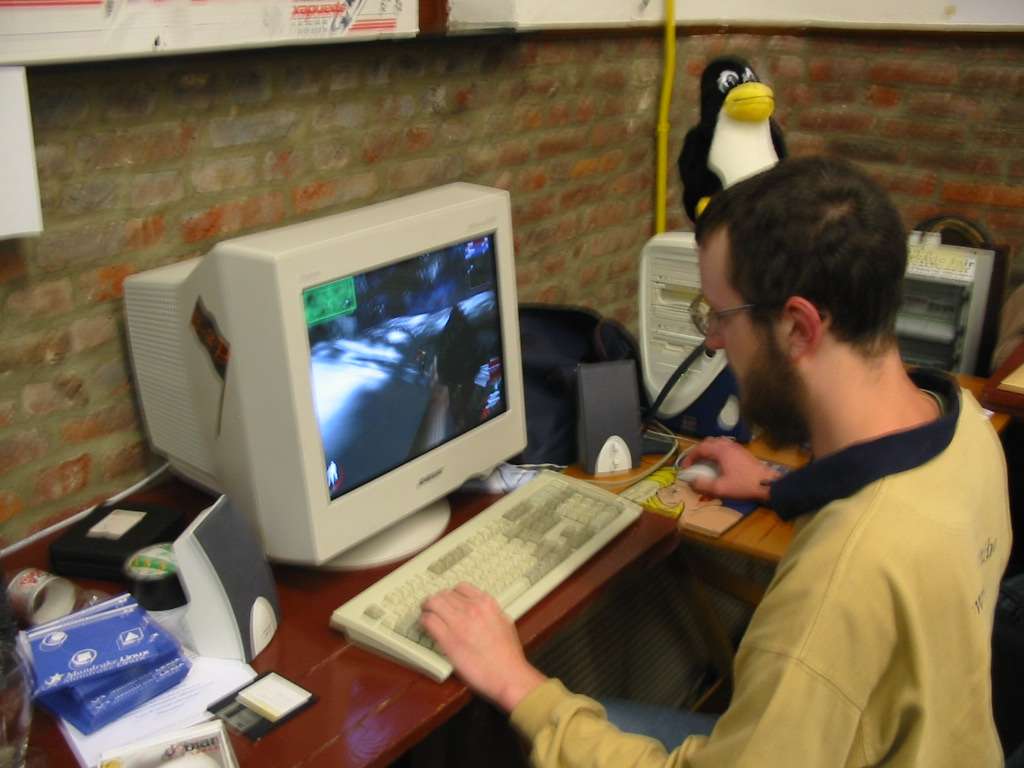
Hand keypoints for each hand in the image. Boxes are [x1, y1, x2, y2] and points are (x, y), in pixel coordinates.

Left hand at [420, 582, 544, 711]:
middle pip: (444, 594)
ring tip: (426, 614)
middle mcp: (471, 609)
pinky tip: (425, 627)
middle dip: (437, 601)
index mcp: (486, 603)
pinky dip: (424, 622)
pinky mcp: (448, 639)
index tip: (448, 600)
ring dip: (427, 608)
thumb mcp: (505, 623)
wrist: (508, 675)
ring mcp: (459, 622)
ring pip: (433, 603)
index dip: (451, 594)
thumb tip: (483, 611)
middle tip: (432, 607)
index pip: (460, 587)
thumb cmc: (508, 655)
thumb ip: (491, 613)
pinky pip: (428, 621)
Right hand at [681, 437, 780, 500]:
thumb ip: (703, 485)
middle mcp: (728, 445)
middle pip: (708, 442)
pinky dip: (717, 451)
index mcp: (721, 451)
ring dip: (708, 450)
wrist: (767, 484)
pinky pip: (725, 446)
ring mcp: (737, 447)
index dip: (689, 457)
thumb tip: (690, 482)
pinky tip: (719, 463)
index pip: (700, 448)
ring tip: (704, 462)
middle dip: (698, 451)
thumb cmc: (743, 485)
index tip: (685, 468)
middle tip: (694, 463)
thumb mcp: (721, 488)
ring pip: (717, 442)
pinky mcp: (742, 452)